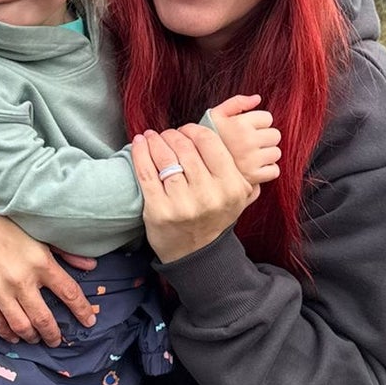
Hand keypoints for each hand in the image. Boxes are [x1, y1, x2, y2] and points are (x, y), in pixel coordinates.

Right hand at [0, 192, 97, 344]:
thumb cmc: (1, 222)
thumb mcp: (38, 232)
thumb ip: (65, 252)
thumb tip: (91, 265)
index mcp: (40, 262)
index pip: (69, 293)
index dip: (81, 310)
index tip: (88, 321)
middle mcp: (21, 280)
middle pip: (45, 319)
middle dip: (54, 334)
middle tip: (57, 340)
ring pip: (21, 326)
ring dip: (32, 337)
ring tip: (36, 339)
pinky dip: (7, 333)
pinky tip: (13, 336)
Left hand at [130, 123, 259, 265]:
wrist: (195, 254)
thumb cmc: (214, 218)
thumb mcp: (239, 199)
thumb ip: (246, 172)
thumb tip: (239, 140)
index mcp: (231, 186)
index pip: (210, 142)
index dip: (194, 130)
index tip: (186, 130)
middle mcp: (208, 195)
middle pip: (185, 148)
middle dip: (173, 135)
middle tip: (167, 134)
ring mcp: (182, 203)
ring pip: (165, 157)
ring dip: (155, 141)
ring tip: (152, 137)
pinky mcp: (158, 210)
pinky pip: (146, 173)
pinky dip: (140, 153)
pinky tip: (139, 143)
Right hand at [206, 93, 280, 185]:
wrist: (197, 167)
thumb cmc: (208, 139)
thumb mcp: (216, 115)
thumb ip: (236, 102)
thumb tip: (257, 98)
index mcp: (239, 124)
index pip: (268, 118)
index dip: (258, 123)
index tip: (247, 129)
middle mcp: (246, 141)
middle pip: (275, 135)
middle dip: (265, 138)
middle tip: (250, 143)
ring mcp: (250, 160)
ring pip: (276, 153)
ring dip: (267, 154)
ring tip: (251, 155)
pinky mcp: (253, 176)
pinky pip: (274, 171)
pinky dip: (267, 170)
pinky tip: (254, 168)